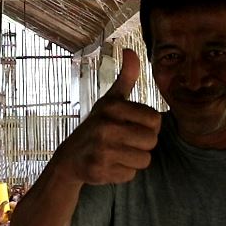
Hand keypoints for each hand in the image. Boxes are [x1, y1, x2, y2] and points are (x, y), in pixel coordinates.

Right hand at [54, 49, 161, 185]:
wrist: (70, 158)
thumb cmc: (97, 126)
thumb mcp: (110, 100)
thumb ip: (125, 77)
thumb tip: (131, 50)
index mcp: (112, 107)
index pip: (156, 120)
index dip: (148, 126)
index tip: (132, 126)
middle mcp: (105, 127)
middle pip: (152, 141)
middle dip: (143, 145)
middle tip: (124, 142)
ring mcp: (101, 150)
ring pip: (144, 160)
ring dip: (134, 160)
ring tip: (117, 153)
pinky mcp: (98, 171)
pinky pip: (131, 174)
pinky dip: (123, 173)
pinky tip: (109, 165)